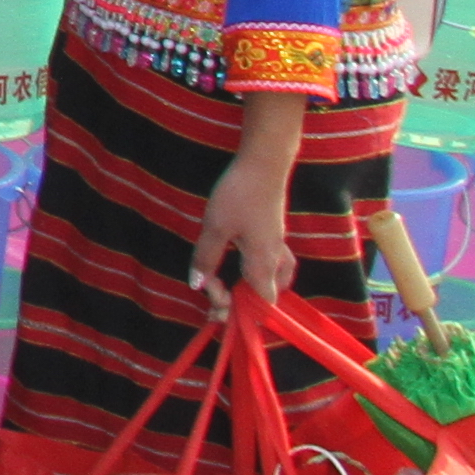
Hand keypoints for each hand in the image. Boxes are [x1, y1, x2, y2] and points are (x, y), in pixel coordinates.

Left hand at [185, 149, 299, 308]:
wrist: (263, 165)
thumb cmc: (239, 196)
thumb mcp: (215, 228)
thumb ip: (206, 258)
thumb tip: (196, 285)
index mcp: (263, 264)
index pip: (261, 304)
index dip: (238, 309)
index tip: (211, 291)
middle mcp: (276, 260)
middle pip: (266, 295)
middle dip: (240, 300)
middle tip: (212, 288)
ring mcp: (278, 246)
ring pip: (273, 280)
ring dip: (251, 287)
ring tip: (228, 283)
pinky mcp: (274, 234)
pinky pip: (273, 264)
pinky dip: (257, 272)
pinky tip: (241, 262)